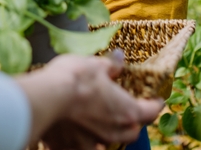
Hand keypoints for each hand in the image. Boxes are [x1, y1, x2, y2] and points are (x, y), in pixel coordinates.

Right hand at [15, 51, 162, 146]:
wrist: (45, 98)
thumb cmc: (74, 79)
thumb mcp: (95, 65)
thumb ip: (110, 66)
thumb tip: (119, 59)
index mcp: (126, 111)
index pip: (151, 111)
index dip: (155, 104)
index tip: (155, 99)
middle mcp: (113, 132)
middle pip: (132, 132)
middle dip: (132, 123)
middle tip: (126, 111)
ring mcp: (92, 144)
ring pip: (108, 143)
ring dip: (108, 135)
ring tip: (100, 124)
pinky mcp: (71, 148)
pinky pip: (84, 148)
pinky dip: (84, 142)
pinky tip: (77, 132)